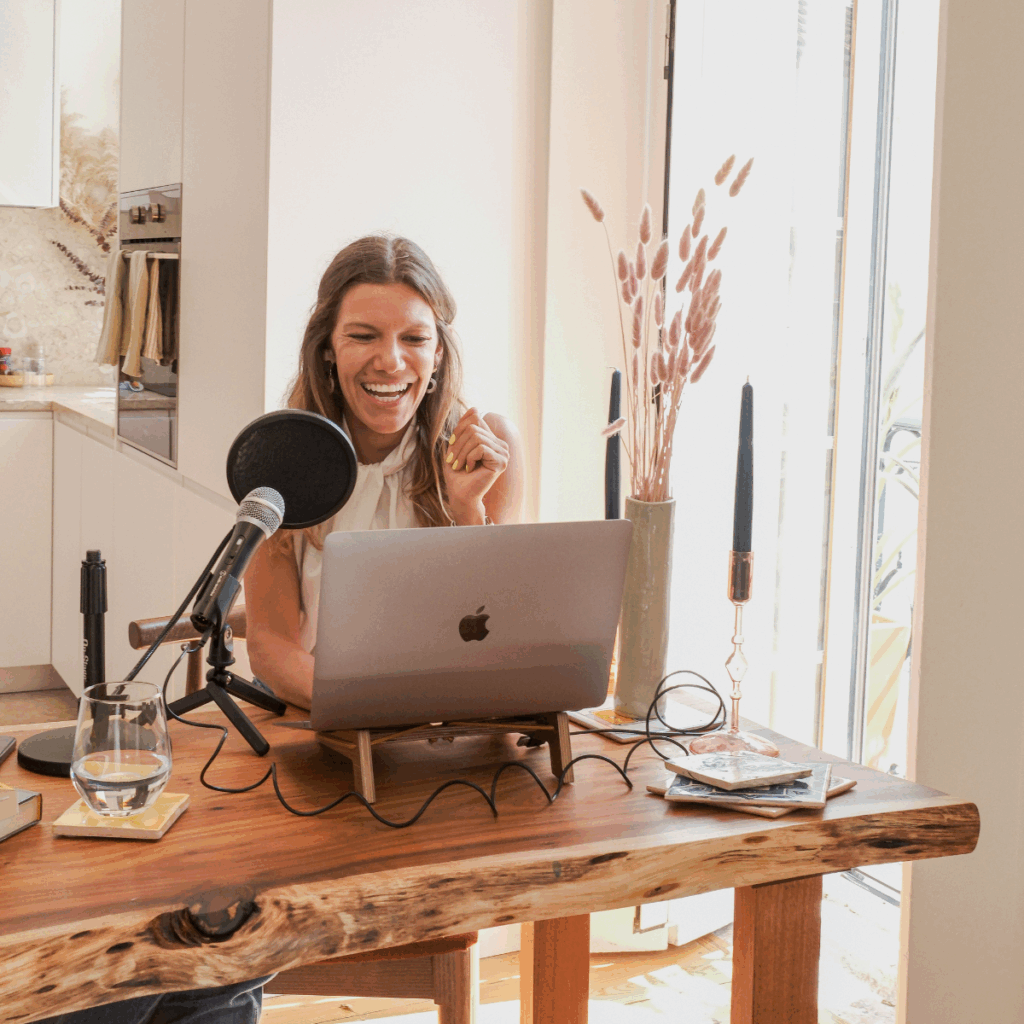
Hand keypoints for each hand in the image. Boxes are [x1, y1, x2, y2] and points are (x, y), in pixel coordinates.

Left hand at [443, 408, 509, 522]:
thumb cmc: (456, 473)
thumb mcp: (456, 445)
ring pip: (476, 437)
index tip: (452, 445)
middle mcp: (500, 444)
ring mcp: (503, 452)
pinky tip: (469, 469)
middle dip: (458, 443)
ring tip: (459, 466)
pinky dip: (469, 458)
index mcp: (491, 438)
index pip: (475, 416)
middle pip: (474, 426)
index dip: (459, 428)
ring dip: (461, 452)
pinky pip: (480, 448)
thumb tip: (475, 408)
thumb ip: (464, 427)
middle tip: (452, 461)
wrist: (460, 495)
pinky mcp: (501, 461)